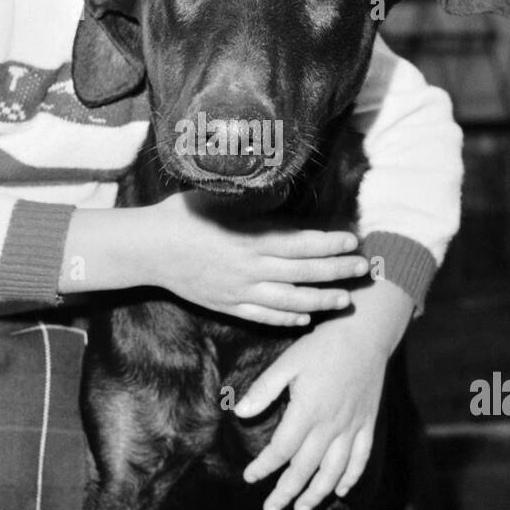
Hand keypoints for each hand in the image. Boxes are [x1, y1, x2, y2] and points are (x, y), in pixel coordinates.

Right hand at [143, 191, 367, 326]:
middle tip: (363, 270)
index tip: (353, 241)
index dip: (330, 244)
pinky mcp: (226, 305)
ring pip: (289, 301)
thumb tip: (285, 191)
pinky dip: (286, 319)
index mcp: (249, 239)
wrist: (146, 249)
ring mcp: (239, 291)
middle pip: (303, 273)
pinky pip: (263, 316)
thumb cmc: (181, 215)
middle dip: (337, 272)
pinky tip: (305, 319)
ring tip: (344, 301)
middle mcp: (249, 268)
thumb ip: (252, 199)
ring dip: (320, 301)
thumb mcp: (217, 196)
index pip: (301, 243)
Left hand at [233, 281, 413, 509]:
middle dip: (286, 492)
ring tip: (301, 509)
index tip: (249, 476)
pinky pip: (361, 458)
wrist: (365, 333)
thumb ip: (264, 390)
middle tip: (270, 509)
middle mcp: (331, 425)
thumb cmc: (321, 345)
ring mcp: (352, 426)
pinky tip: (340, 491)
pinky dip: (351, 478)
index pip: (281, 450)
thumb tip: (241, 414)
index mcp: (307, 411)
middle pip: (305, 468)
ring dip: (317, 493)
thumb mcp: (287, 362)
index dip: (263, 466)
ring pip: (334, 471)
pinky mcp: (368, 423)